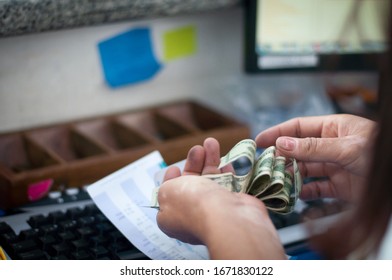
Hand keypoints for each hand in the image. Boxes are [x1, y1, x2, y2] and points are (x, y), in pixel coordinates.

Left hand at [156, 138, 285, 258]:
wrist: (227, 217)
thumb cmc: (192, 204)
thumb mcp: (167, 192)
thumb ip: (166, 188)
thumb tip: (170, 189)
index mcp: (172, 218)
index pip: (170, 198)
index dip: (171, 181)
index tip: (175, 168)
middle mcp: (193, 215)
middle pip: (192, 185)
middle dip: (194, 164)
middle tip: (197, 149)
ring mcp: (215, 211)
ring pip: (210, 182)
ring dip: (210, 161)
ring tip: (212, 143)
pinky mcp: (233, 205)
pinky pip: (228, 185)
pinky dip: (227, 172)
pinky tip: (226, 162)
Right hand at [255, 114, 376, 201]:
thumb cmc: (381, 154)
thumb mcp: (347, 147)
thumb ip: (313, 147)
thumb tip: (283, 143)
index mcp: (333, 128)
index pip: (298, 127)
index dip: (277, 132)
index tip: (259, 140)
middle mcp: (331, 146)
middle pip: (298, 150)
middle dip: (281, 157)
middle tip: (264, 165)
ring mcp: (334, 167)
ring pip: (304, 170)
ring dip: (290, 175)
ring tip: (276, 181)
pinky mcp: (338, 187)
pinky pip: (315, 189)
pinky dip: (304, 192)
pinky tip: (295, 194)